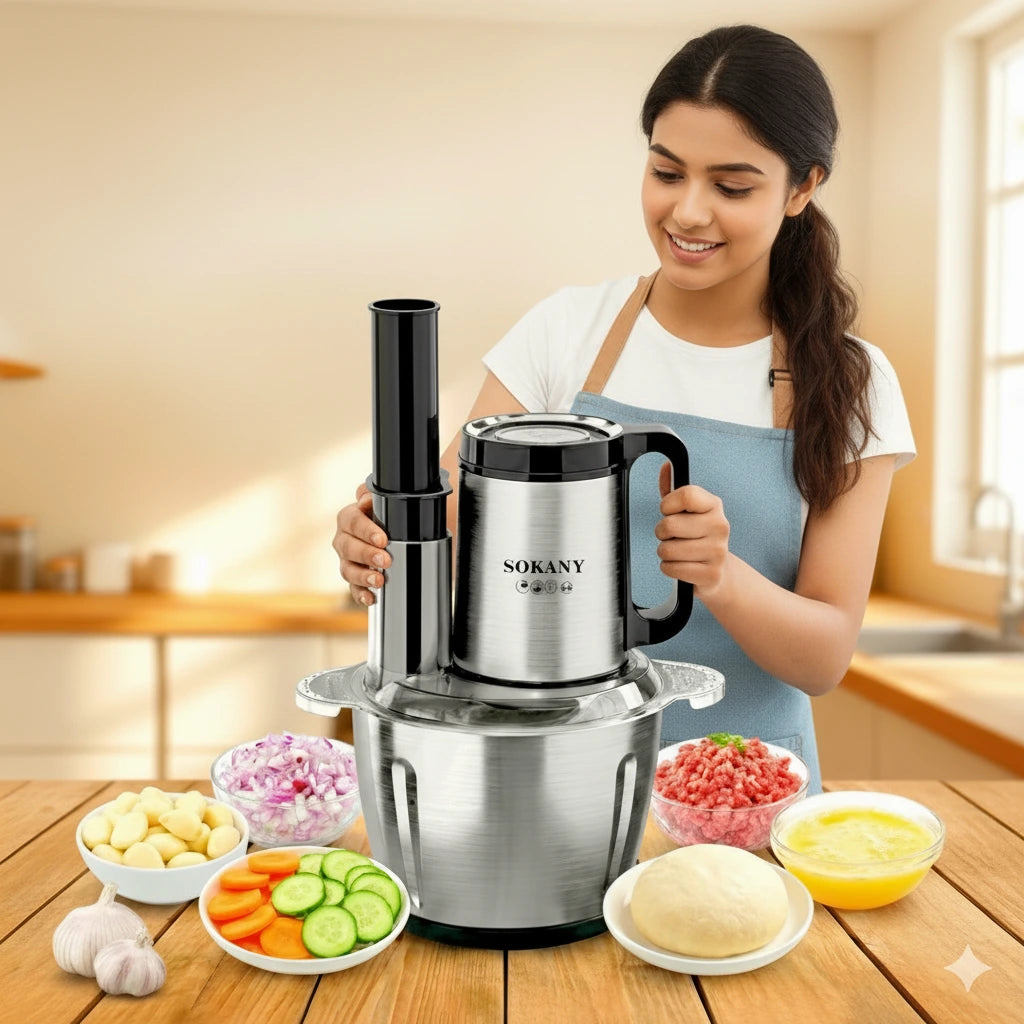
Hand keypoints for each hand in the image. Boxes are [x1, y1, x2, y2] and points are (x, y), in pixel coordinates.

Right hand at [333, 483, 390, 606]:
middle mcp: (343, 539)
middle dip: (367, 555)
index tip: (382, 539)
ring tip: (380, 581)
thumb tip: (366, 497)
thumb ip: (370, 493)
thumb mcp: (380, 500)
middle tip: (385, 560)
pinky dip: (361, 595)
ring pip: (348, 570)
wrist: (388, 532)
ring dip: (363, 577)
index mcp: (349, 518)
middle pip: (348, 548)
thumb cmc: (383, 514)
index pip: (352, 521)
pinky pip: (353, 589)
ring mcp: (347, 560)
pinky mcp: (354, 578)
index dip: (366, 531)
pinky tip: (372, 598)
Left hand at [654, 462, 730, 598]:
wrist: (718, 571)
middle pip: (670, 524)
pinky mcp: (711, 574)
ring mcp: (718, 551)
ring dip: (665, 552)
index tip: (668, 511)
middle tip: (673, 536)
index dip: (668, 504)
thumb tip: (666, 467)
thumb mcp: (686, 511)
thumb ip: (672, 488)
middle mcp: (720, 526)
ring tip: (679, 552)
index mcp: (713, 505)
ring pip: (667, 550)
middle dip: (662, 532)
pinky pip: (671, 568)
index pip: (686, 495)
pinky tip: (682, 566)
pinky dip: (669, 568)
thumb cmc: (696, 536)